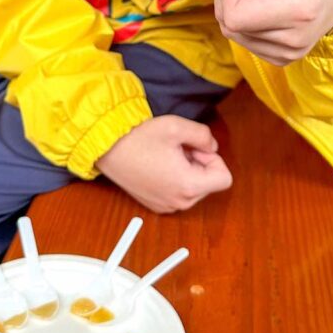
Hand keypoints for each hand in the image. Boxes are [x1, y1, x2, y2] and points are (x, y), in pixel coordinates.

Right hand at [96, 115, 232, 213]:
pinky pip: (179, 193)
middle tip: (178, 149)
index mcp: (188, 186)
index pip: (225, 179)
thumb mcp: (178, 126)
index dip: (214, 160)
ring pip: (194, 188)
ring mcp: (167, 206)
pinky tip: (159, 165)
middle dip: (200, 164)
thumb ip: (205, 135)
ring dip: (188, 171)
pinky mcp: (156, 205)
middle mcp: (179, 202)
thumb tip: (212, 147)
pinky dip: (175, 179)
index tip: (195, 149)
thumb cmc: (139, 138)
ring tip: (166, 156)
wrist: (106, 148)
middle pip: (210, 183)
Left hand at [207, 0, 332, 66]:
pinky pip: (246, 41)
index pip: (234, 15)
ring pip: (234, 34)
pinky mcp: (283, 58)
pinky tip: (266, 8)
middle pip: (230, 26)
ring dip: (238, 10)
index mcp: (296, 9)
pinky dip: (247, 23)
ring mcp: (288, 53)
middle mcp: (292, 39)